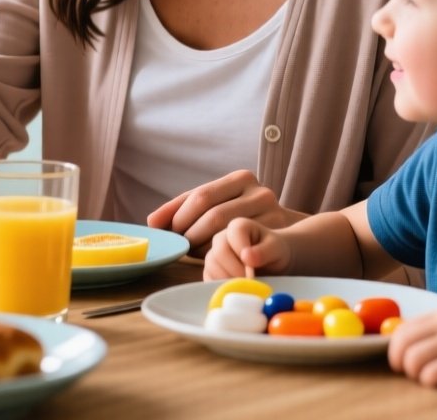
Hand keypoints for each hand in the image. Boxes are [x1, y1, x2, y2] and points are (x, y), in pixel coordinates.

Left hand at [146, 169, 298, 255]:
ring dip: (202, 245)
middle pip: (213, 215)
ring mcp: (273, 214)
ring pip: (226, 233)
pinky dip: (220, 254)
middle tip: (178, 245)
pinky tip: (212, 259)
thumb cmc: (240, 216)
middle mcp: (260, 193)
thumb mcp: (215, 204)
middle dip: (189, 232)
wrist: (284, 233)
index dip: (179, 215)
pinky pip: (240, 249)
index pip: (201, 196)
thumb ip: (184, 208)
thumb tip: (152, 222)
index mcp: (241, 178)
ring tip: (192, 252)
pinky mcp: (278, 236)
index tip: (167, 230)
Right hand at [203, 217, 290, 280]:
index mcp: (238, 227)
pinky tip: (236, 290)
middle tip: (250, 283)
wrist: (273, 262)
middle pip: (218, 253)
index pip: (232, 237)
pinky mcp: (211, 270)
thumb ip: (264, 251)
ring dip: (228, 280)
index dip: (241, 254)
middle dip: (235, 271)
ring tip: (245, 288)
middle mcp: (221, 238)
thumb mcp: (276, 249)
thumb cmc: (275, 252)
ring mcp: (214, 254)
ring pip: (211, 267)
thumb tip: (246, 257)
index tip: (253, 270)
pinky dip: (221, 287)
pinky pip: (209, 279)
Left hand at [388, 309, 436, 386]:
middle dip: (398, 361)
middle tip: (407, 373)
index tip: (400, 360)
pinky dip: (428, 381)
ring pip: (413, 358)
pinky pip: (433, 373)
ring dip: (413, 373)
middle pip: (402, 342)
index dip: (395, 347)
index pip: (403, 328)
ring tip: (425, 378)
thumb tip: (410, 344)